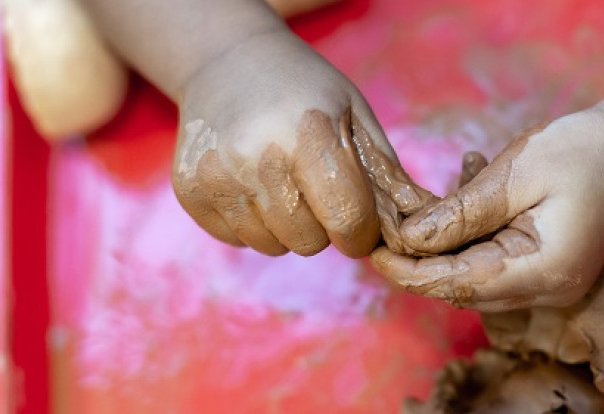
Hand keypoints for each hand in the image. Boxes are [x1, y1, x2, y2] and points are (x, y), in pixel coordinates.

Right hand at [172, 32, 430, 256]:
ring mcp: (218, 176)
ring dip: (286, 226)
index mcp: (310, 136)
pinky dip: (252, 223)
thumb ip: (386, 176)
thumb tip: (412, 230)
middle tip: (317, 189)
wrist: (228, 61)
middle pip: (309, 242)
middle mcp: (257, 158)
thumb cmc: (307, 90)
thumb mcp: (356, 115)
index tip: (360, 222)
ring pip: (272, 246)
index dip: (361, 232)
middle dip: (323, 226)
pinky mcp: (190, 191)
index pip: (348, 222)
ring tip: (284, 181)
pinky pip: (236, 240)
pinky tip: (253, 183)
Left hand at [371, 110, 603, 310]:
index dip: (412, 273)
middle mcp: (549, 290)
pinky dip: (467, 245)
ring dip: (441, 255)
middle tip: (383, 233)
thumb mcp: (513, 175)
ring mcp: (551, 286)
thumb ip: (461, 214)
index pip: (461, 285)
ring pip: (476, 284)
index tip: (374, 252)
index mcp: (544, 270)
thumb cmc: (578, 151)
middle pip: (465, 291)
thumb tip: (410, 240)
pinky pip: (494, 269)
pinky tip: (456, 207)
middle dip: (420, 266)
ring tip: (413, 216)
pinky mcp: (547, 272)